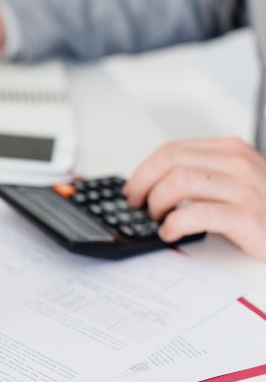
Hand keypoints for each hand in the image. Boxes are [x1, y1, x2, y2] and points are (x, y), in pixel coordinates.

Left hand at [123, 137, 265, 259]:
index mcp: (230, 150)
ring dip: (157, 203)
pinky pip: (196, 213)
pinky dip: (174, 224)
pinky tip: (171, 232)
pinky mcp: (247, 216)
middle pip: (169, 161)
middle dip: (143, 183)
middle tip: (137, 204)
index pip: (172, 149)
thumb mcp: (237, 180)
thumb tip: (156, 184)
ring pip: (178, 182)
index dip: (144, 170)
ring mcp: (243, 187)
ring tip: (157, 218)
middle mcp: (236, 163)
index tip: (134, 188)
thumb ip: (204, 174)